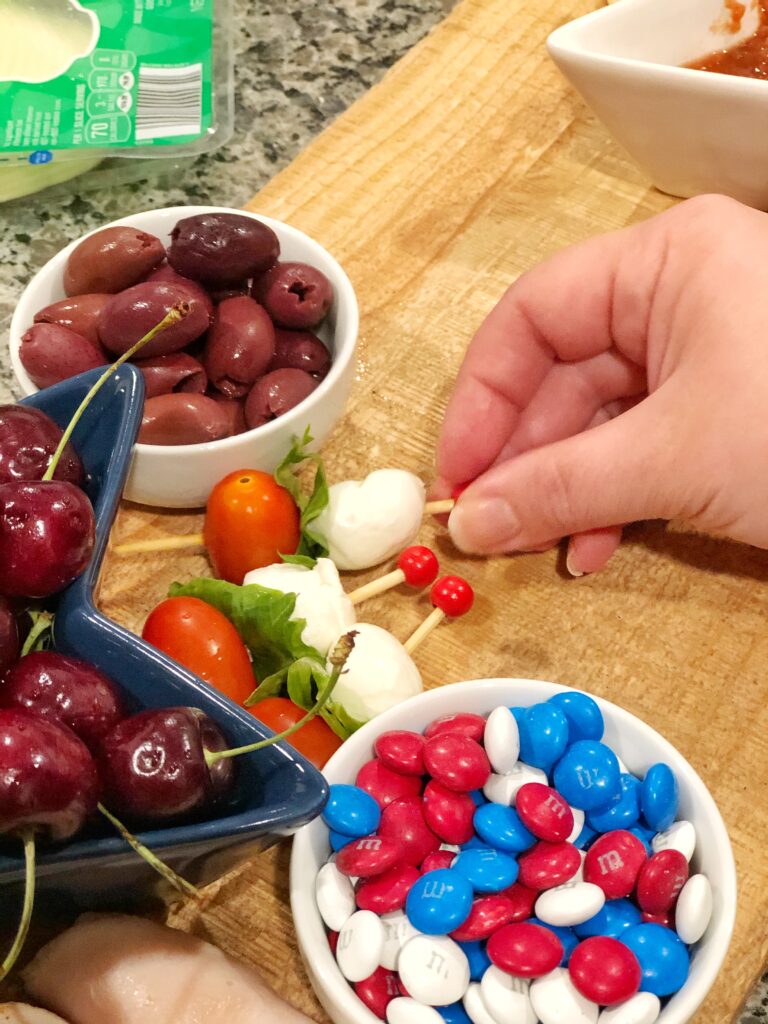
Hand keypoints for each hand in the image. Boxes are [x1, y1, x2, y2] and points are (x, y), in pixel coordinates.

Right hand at [436, 194, 767, 572]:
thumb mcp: (675, 458)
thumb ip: (558, 488)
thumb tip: (469, 523)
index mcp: (667, 261)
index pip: (533, 316)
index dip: (482, 398)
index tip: (456, 473)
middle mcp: (680, 294)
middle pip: (561, 374)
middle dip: (523, 458)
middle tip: (485, 526)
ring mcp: (705, 354)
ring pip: (598, 419)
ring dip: (564, 489)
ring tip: (538, 546)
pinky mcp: (723, 408)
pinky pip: (642, 446)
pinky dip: (613, 499)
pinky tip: (594, 547)